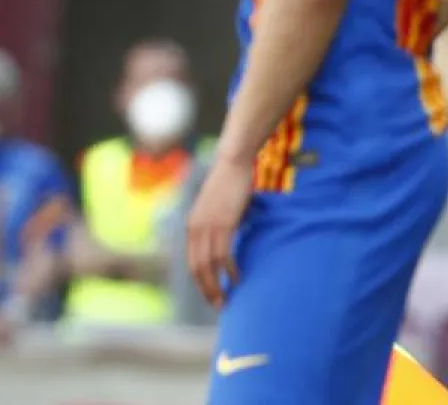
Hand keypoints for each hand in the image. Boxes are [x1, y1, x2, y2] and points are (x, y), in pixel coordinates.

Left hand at [186, 157, 253, 309]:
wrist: (232, 163)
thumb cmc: (230, 182)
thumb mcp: (218, 208)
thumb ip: (219, 224)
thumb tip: (230, 238)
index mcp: (191, 227)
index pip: (192, 263)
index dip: (201, 282)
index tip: (212, 294)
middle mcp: (195, 230)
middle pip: (197, 269)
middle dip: (207, 290)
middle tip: (219, 304)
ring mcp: (208, 227)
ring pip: (208, 266)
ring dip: (216, 286)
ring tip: (227, 299)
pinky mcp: (223, 224)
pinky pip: (223, 254)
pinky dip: (229, 270)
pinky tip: (236, 279)